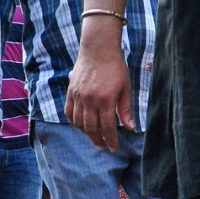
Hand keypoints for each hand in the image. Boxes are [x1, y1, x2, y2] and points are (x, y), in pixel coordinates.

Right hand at [65, 36, 135, 150]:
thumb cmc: (116, 68)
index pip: (107, 127)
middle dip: (98, 140)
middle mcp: (89, 99)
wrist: (98, 50)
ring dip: (86, 133)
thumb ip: (126, 110)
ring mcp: (78, 96)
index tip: (114, 148)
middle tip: (104, 146)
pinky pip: (69, 112)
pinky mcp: (70, 92)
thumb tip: (130, 128)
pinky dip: (75, 122)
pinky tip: (82, 126)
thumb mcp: (126, 88)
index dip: (110, 140)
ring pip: (78, 122)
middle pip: (91, 128)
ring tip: (95, 137)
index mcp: (105, 99)